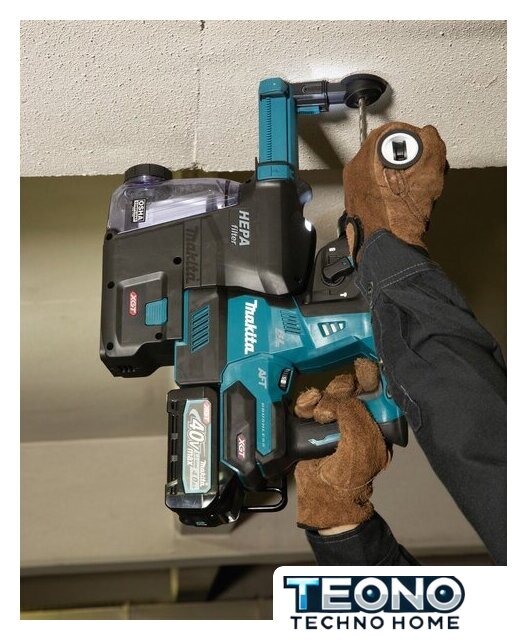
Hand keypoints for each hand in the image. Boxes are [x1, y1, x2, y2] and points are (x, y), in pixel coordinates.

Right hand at [294, 358, 390, 530]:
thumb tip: (338, 398)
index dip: (369, 376)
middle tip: (334, 401)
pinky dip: (305, 403)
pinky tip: (306, 410)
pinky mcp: (311, 424)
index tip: (363, 367)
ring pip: (327, 393)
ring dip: (321, 400)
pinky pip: (308, 403)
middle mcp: (355, 419)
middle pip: (348, 388)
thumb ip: (353, 415)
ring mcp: (333, 421)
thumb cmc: (350, 474)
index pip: (374, 390)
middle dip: (340, 390)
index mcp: (375, 423)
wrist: (322, 497)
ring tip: (318, 416)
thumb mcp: (360, 443)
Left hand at [343, 122, 446, 255]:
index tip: (427, 152)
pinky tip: (401, 207)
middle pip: (386, 154)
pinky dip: (388, 196)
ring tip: (414, 194)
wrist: (387, 246)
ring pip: (380, 175)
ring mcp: (352, 189)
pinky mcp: (354, 208)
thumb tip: (427, 135)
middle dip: (408, 162)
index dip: (416, 140)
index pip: (395, 131)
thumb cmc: (404, 208)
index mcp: (369, 151)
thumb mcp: (430, 164)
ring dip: (399, 180)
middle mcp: (355, 168)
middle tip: (423, 175)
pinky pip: (374, 195)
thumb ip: (430, 140)